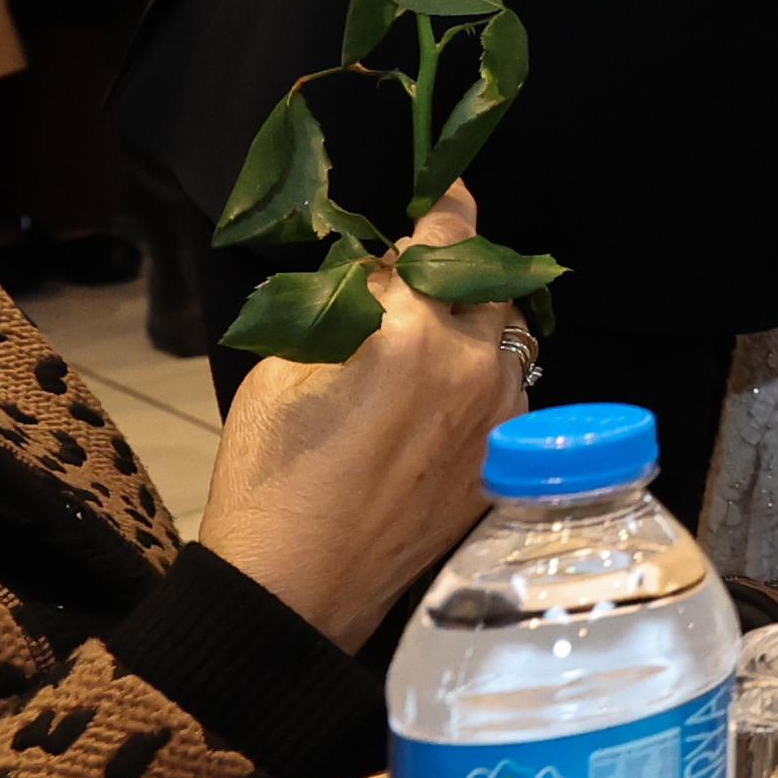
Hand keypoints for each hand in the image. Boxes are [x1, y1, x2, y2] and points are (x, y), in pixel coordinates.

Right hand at [193, 191, 523, 647]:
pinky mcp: (501, 460)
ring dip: (478, 325)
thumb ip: (343, 311)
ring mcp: (497, 419)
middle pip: (489, 288)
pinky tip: (442, 392)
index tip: (450, 189)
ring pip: (508, 342)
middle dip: (460, 273)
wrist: (295, 589)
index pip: (446, 244)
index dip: (448, 210)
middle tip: (425, 275)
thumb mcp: (284, 371)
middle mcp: (471, 369)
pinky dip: (483, 376)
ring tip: (434, 334)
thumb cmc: (268, 480)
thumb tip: (380, 278)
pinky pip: (509, 393)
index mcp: (412, 336)